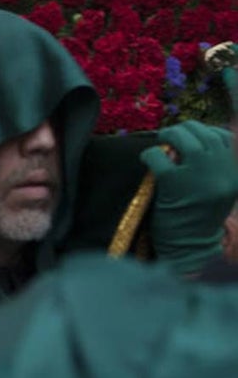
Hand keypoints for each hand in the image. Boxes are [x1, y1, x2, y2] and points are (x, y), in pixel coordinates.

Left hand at [141, 121, 237, 275]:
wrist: (189, 248)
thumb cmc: (199, 217)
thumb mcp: (219, 190)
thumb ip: (215, 166)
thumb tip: (193, 136)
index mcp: (236, 174)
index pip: (227, 138)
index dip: (207, 131)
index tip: (194, 134)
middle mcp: (224, 174)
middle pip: (207, 136)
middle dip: (188, 128)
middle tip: (172, 134)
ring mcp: (200, 178)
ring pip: (187, 141)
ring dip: (172, 135)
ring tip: (162, 139)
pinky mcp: (175, 185)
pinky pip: (160, 158)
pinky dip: (151, 154)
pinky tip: (148, 159)